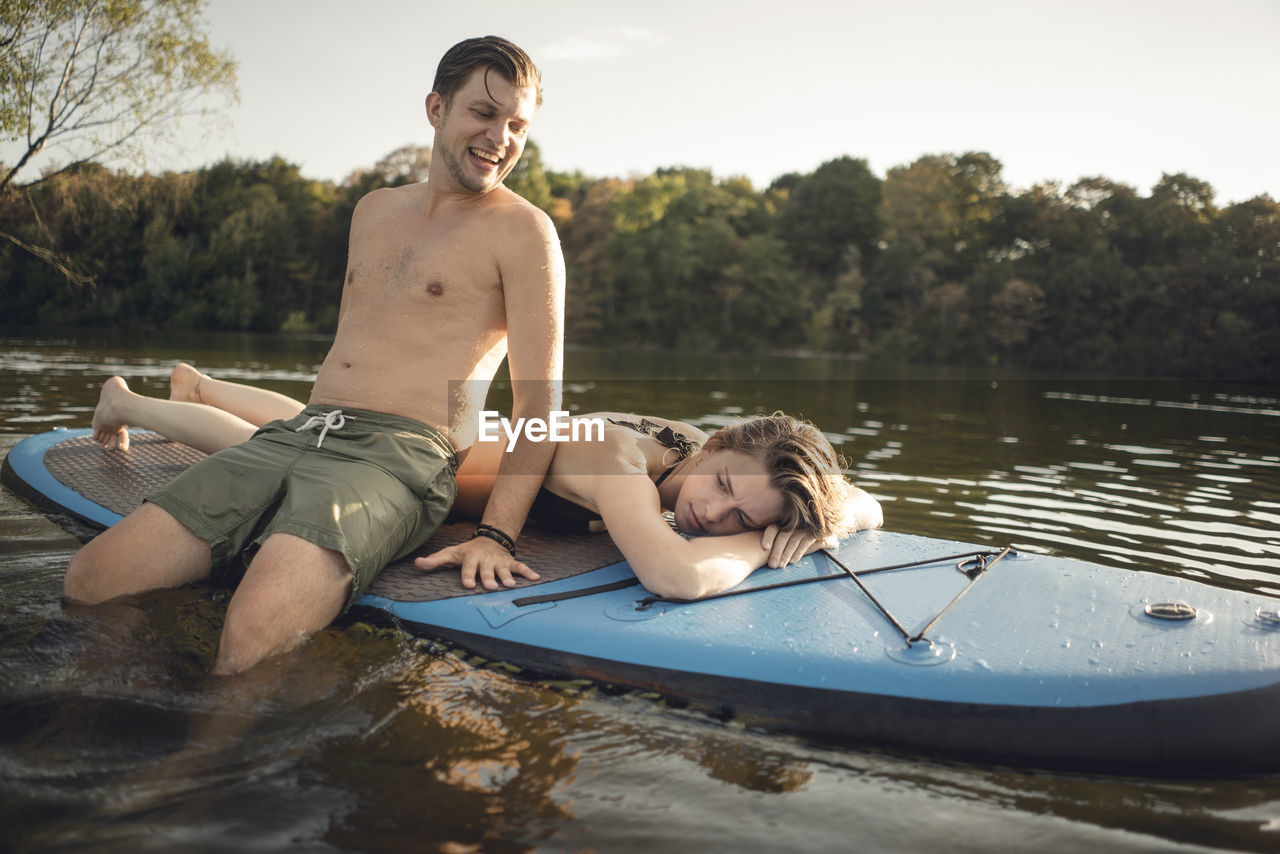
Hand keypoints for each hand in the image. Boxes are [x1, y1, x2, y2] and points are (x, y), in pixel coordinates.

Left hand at [414, 536, 539, 589]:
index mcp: (471, 557)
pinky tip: (535, 578)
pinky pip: (520, 566)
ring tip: (510, 585)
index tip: (468, 585)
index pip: (468, 567)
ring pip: (504, 569)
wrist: (489, 539)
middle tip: (491, 586)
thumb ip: (435, 561)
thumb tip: (417, 563)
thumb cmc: (466, 551)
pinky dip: (528, 572)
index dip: (468, 575)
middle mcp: (486, 559)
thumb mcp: (450, 553)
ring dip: (507, 576)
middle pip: (487, 570)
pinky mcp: (510, 562)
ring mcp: (499, 561)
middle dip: (489, 577)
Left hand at [760, 525, 827, 568]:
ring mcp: (803, 527)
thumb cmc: (794, 532)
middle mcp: (792, 523)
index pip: (773, 528)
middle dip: (777, 552)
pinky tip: (792, 561)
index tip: (764, 548)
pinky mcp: (813, 532)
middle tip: (772, 565)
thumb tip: (760, 551)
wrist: (815, 525)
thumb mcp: (784, 531)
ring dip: (786, 555)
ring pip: (793, 542)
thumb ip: (775, 538)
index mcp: (782, 522)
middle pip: (782, 537)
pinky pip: (805, 543)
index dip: (768, 537)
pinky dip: (798, 553)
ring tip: (781, 566)